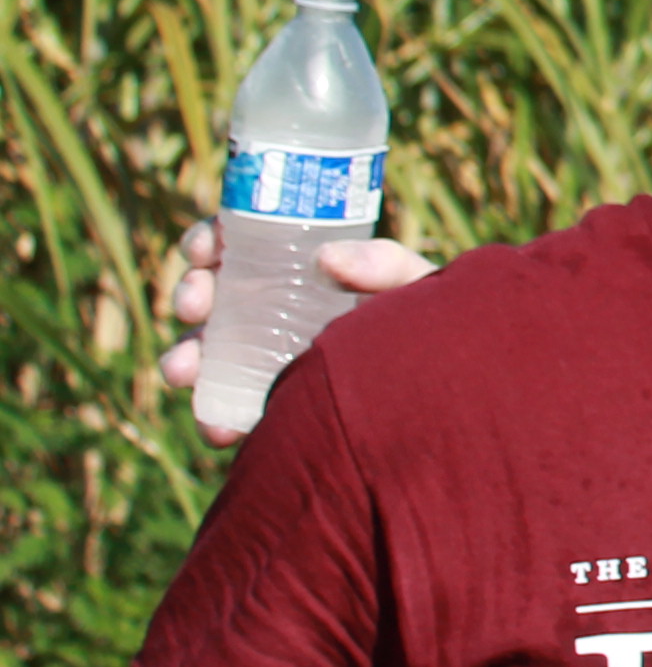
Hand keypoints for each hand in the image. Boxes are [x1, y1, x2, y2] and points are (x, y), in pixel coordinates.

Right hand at [152, 219, 438, 443]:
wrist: (452, 384)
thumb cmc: (429, 320)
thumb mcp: (414, 284)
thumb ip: (385, 263)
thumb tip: (328, 258)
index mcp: (298, 268)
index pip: (238, 243)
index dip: (209, 239)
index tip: (204, 248)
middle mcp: (271, 310)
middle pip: (211, 295)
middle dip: (190, 294)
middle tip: (195, 302)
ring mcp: (264, 358)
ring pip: (204, 353)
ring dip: (183, 357)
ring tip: (184, 369)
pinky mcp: (269, 404)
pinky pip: (228, 410)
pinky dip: (215, 417)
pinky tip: (219, 427)